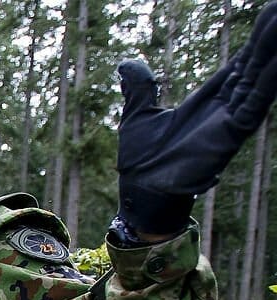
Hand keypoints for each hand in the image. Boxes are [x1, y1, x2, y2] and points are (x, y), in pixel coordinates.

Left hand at [116, 3, 276, 234]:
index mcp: (207, 100)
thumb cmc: (140, 159)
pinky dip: (265, 84)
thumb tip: (126, 64)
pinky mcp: (231, 134)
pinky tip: (274, 62)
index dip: (253, 46)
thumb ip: (139, 88)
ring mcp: (231, 121)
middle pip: (255, 68)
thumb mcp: (137, 114)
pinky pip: (254, 104)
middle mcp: (225, 108)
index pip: (238, 66)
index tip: (268, 20)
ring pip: (260, 81)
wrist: (141, 189)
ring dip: (272, 56)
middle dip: (268, 43)